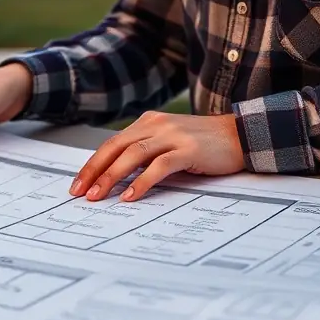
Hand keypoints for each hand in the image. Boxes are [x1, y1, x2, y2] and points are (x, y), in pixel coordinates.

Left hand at [70, 111, 244, 202]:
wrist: (240, 135)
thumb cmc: (204, 144)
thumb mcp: (169, 142)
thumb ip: (147, 152)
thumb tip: (118, 178)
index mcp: (148, 122)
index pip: (112, 143)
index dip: (93, 164)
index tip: (78, 184)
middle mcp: (155, 124)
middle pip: (115, 147)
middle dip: (94, 171)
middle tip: (79, 192)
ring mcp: (172, 135)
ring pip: (132, 155)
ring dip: (111, 177)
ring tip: (98, 197)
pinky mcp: (188, 149)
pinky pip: (159, 166)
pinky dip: (142, 181)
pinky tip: (131, 196)